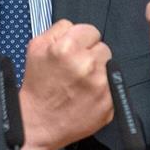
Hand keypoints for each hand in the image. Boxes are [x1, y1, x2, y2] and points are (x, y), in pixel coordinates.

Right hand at [19, 19, 113, 149]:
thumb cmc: (37, 86)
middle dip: (91, 54)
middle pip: (103, 47)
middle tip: (76, 68)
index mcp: (67, 48)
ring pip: (110, 65)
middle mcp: (87, 65)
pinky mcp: (109, 103)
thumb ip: (59, 29)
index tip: (74, 50)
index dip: (81, 40)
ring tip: (81, 81)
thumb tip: (75, 27)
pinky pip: (113, 85)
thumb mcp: (36, 46)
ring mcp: (100, 85)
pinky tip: (87, 94)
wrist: (38, 122)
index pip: (91, 30)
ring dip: (99, 70)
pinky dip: (103, 88)